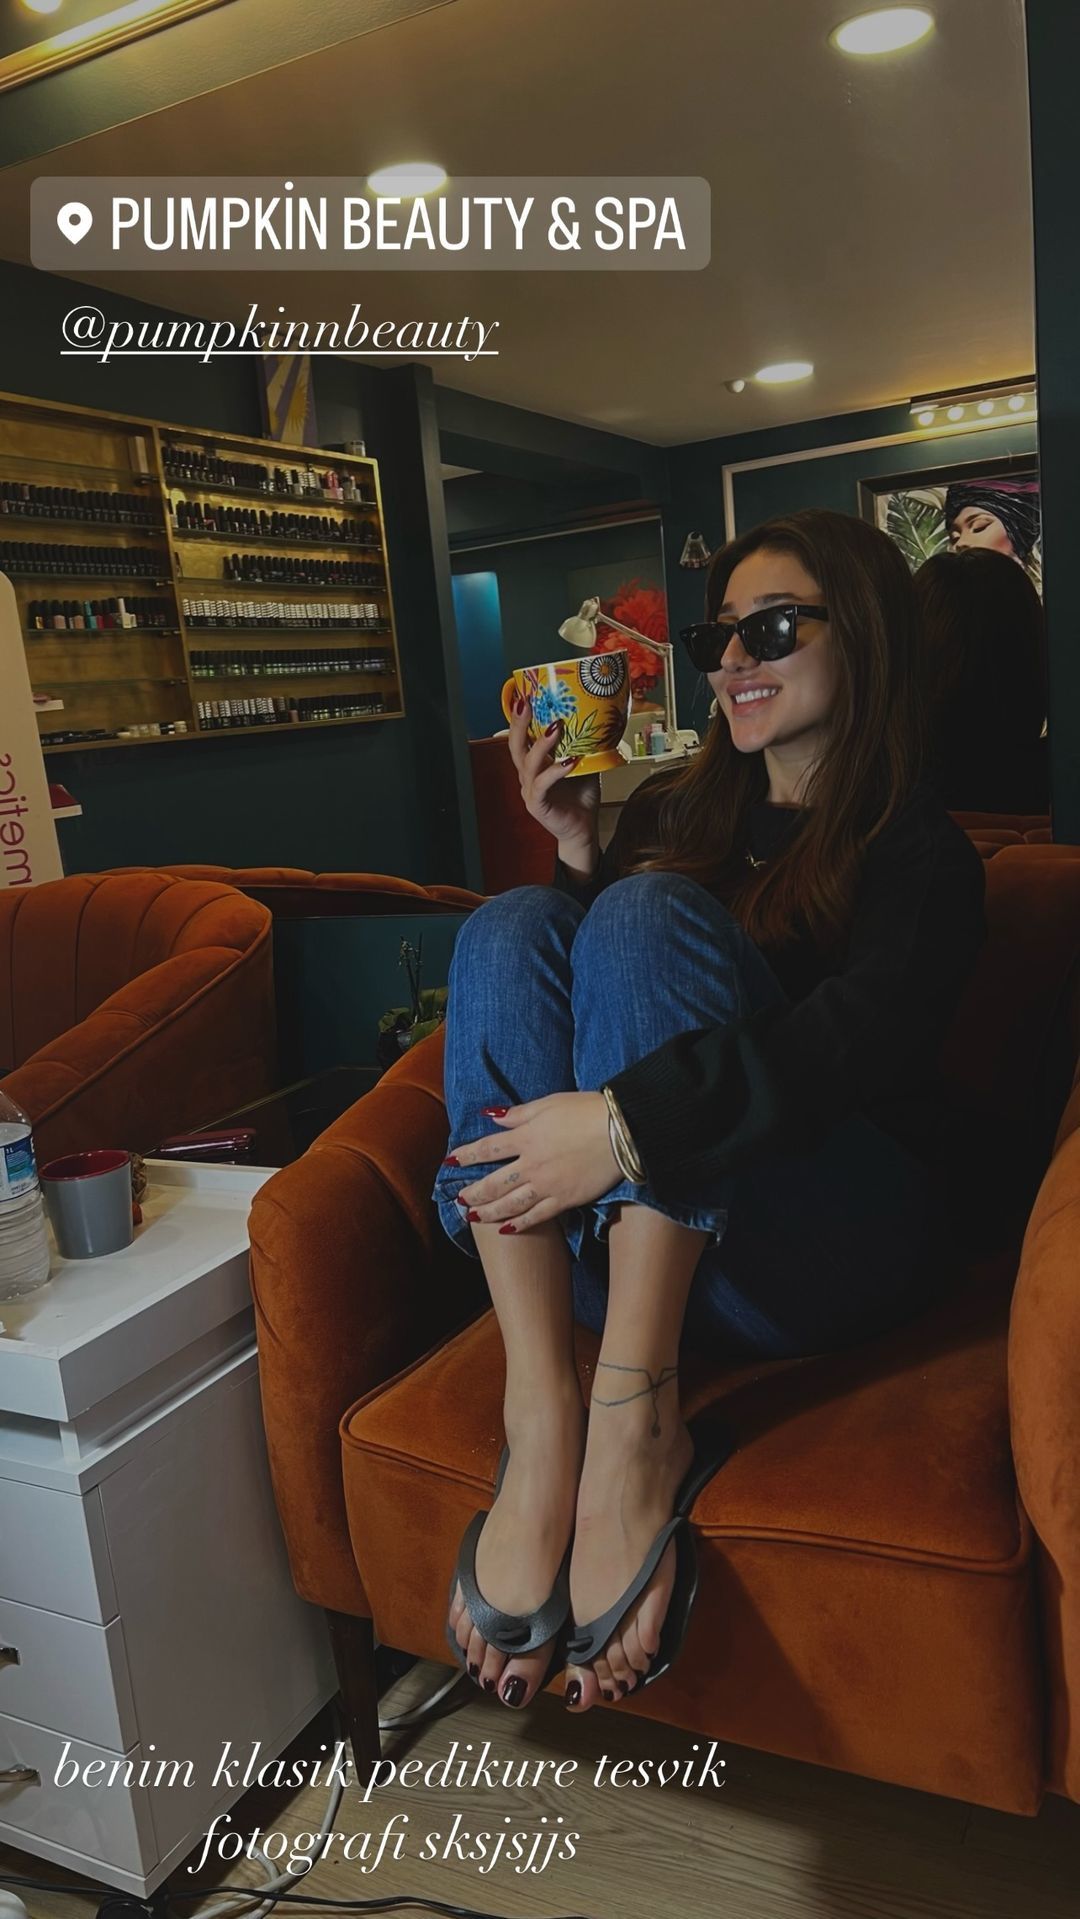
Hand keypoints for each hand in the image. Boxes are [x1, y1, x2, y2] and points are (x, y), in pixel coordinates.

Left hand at [448, 1092, 619, 1229]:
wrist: (621, 1130)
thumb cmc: (586, 1110)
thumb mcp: (548, 1103)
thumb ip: (518, 1114)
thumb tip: (491, 1117)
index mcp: (525, 1137)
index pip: (487, 1148)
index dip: (466, 1155)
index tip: (450, 1161)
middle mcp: (531, 1164)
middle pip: (493, 1182)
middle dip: (473, 1192)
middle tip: (459, 1199)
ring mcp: (547, 1185)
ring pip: (510, 1203)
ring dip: (489, 1211)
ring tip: (473, 1217)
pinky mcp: (565, 1200)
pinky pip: (537, 1216)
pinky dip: (520, 1224)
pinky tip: (507, 1229)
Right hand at [507, 695, 600, 851]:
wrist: (583, 829)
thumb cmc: (580, 797)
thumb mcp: (583, 765)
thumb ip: (583, 746)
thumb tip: (598, 720)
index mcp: (535, 764)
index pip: (522, 737)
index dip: (520, 718)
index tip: (523, 695)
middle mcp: (527, 775)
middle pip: (515, 746)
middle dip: (519, 723)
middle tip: (525, 703)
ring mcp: (530, 791)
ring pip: (528, 763)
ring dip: (542, 743)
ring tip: (556, 727)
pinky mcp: (537, 805)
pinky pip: (543, 785)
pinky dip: (556, 771)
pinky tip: (570, 761)